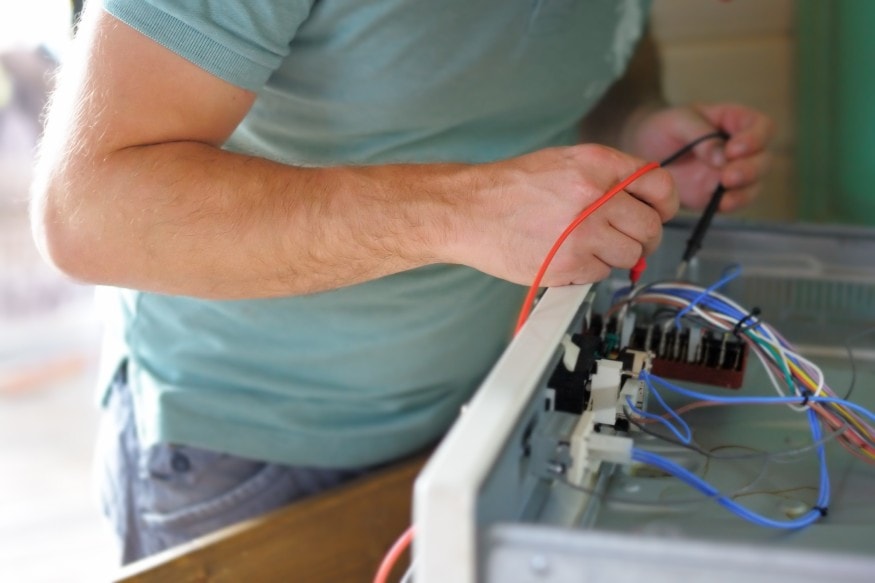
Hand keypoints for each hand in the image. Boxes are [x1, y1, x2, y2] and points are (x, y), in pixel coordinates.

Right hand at [444, 144, 677, 285]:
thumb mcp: (562, 162)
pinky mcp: (570, 265)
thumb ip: (606, 176)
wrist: (467, 211)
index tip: (659, 213)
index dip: (665, 204)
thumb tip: (641, 199)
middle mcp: (595, 195)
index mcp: (597, 164)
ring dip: (616, 255)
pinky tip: (567, 256)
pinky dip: (591, 269)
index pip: (659, 185)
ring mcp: (584, 233)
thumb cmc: (508, 188)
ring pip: (631, 254)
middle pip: (651, 225)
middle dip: (644, 236)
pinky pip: (602, 272)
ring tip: (588, 246)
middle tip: (627, 239)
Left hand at [625, 104, 774, 210]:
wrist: (643, 150)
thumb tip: (723, 157)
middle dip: (750, 169)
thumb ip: (700, 136)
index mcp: (735, 122)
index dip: (754, 139)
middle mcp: (740, 149)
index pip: (762, 127)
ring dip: (744, 190)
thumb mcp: (678, 121)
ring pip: (754, 184)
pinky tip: (720, 205)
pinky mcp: (718, 194)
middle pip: (763, 159)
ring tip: (723, 191)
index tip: (733, 150)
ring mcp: (731, 173)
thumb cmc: (664, 128)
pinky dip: (731, 204)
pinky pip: (734, 202)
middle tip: (727, 176)